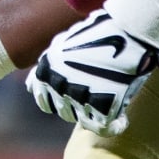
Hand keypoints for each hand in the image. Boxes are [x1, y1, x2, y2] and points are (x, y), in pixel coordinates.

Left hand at [26, 10, 158, 135]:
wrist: (128, 30)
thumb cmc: (98, 32)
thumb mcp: (63, 43)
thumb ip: (47, 66)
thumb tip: (30, 88)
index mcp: (46, 68)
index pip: (42, 99)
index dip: (57, 99)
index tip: (72, 95)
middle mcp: (58, 84)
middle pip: (63, 111)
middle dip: (77, 105)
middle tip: (96, 92)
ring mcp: (79, 96)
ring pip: (82, 120)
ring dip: (95, 113)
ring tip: (109, 99)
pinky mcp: (103, 106)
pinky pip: (104, 128)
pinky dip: (114, 125)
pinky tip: (122, 118)